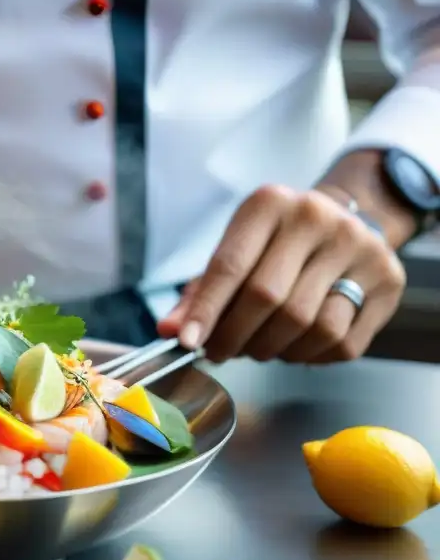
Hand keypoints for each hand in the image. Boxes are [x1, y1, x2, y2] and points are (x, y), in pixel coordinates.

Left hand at [157, 185, 405, 363]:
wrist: (344, 221)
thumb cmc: (275, 243)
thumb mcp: (235, 250)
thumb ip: (200, 291)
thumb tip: (171, 330)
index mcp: (270, 204)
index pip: (230, 266)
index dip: (206, 311)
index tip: (187, 343)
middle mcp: (317, 217)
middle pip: (268, 299)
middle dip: (236, 337)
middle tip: (220, 352)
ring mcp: (359, 247)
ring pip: (308, 324)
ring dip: (273, 350)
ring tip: (258, 347)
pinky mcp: (388, 280)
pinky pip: (342, 341)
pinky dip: (310, 356)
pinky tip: (295, 346)